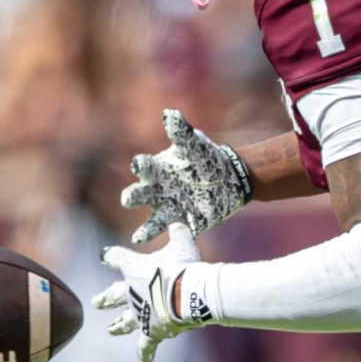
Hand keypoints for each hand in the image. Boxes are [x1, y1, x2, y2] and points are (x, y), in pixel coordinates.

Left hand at [94, 224, 210, 361]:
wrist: (187, 293)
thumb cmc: (184, 266)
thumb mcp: (182, 241)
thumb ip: (178, 231)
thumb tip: (178, 220)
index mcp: (132, 267)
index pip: (115, 258)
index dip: (110, 256)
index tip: (104, 256)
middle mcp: (129, 292)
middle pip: (112, 295)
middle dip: (104, 299)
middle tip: (96, 302)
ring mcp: (139, 314)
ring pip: (124, 322)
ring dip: (117, 326)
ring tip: (111, 330)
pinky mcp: (151, 331)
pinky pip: (146, 345)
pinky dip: (145, 354)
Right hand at [121, 109, 253, 243]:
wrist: (231, 178)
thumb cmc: (206, 159)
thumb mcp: (196, 146)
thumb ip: (182, 133)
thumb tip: (171, 114)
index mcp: (157, 170)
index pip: (144, 169)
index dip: (141, 167)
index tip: (140, 165)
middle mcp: (157, 191)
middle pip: (138, 195)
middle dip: (132, 197)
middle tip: (129, 199)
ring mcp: (169, 209)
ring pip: (152, 221)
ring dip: (146, 228)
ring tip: (138, 237)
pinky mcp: (184, 223)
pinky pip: (175, 233)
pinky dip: (171, 238)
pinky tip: (170, 247)